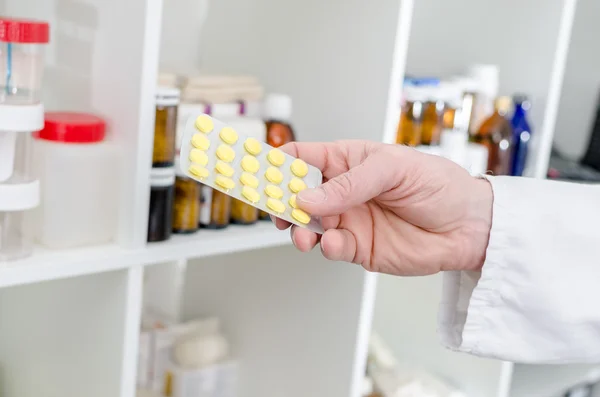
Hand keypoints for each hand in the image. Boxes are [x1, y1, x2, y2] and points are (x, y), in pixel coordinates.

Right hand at [274, 140, 492, 275]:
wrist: (469, 226)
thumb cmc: (437, 184)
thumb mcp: (393, 169)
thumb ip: (349, 183)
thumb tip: (307, 196)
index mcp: (347, 161)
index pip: (303, 158)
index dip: (278, 163)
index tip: (257, 172)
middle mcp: (342, 191)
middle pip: (297, 194)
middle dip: (281, 202)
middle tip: (275, 210)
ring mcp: (348, 220)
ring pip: (308, 225)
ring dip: (298, 229)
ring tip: (301, 233)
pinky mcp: (358, 248)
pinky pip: (331, 249)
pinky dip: (327, 248)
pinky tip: (336, 244)